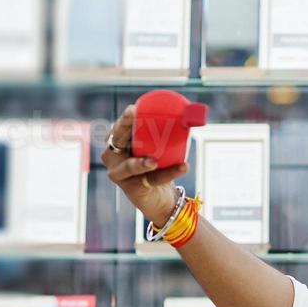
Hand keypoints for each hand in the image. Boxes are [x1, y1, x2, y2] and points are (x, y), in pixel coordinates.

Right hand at [101, 104, 189, 226]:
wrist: (162, 198)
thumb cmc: (160, 166)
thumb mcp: (161, 146)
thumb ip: (171, 130)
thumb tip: (195, 112)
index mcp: (117, 142)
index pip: (118, 127)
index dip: (125, 118)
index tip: (135, 109)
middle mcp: (112, 157)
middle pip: (118, 142)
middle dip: (126, 130)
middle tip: (140, 122)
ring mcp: (119, 174)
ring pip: (130, 166)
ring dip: (141, 163)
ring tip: (153, 161)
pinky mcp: (132, 189)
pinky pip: (151, 180)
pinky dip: (169, 173)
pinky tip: (183, 167)